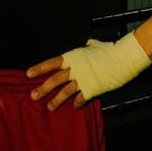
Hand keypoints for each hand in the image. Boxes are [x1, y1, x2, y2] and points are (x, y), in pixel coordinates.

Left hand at [28, 33, 151, 109]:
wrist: (123, 58)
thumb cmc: (109, 49)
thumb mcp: (94, 44)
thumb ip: (86, 46)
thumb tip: (86, 43)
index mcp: (73, 56)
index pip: (52, 63)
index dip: (39, 68)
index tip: (28, 74)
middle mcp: (75, 69)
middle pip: (55, 80)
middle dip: (42, 89)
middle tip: (33, 96)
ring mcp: (83, 80)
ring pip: (65, 92)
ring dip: (56, 100)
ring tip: (49, 107)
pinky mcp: (92, 89)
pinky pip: (81, 99)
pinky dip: (76, 104)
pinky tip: (74, 107)